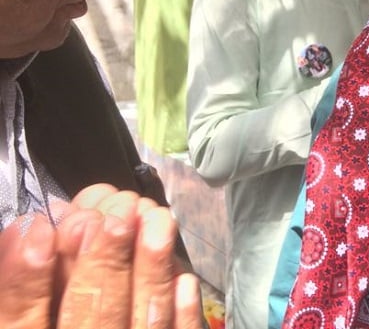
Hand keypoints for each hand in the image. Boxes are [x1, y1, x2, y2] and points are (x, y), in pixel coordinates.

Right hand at [0, 184, 202, 328]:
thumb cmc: (64, 327)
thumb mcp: (32, 324)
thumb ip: (21, 302)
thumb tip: (29, 237)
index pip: (21, 325)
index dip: (25, 282)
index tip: (34, 230)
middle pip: (88, 317)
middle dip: (104, 263)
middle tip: (117, 216)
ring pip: (141, 324)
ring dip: (151, 272)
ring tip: (158, 224)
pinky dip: (181, 315)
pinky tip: (184, 281)